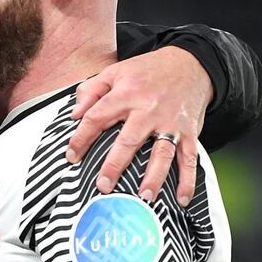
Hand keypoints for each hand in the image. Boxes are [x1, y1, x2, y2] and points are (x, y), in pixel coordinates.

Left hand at [66, 46, 212, 206]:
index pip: (97, 118)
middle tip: (103, 185)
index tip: (71, 156)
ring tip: (143, 197)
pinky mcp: (189, 131)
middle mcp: (148, 110)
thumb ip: (91, 91)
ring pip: (162, 153)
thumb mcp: (115, 72)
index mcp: (126, 94)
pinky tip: (182, 198)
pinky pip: (189, 158)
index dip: (81, 138)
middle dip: (114, 165)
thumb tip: (75, 115)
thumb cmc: (147, 71)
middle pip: (128, 141)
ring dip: (153, 177)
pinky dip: (188, 180)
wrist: (189, 64)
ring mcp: (171, 122)